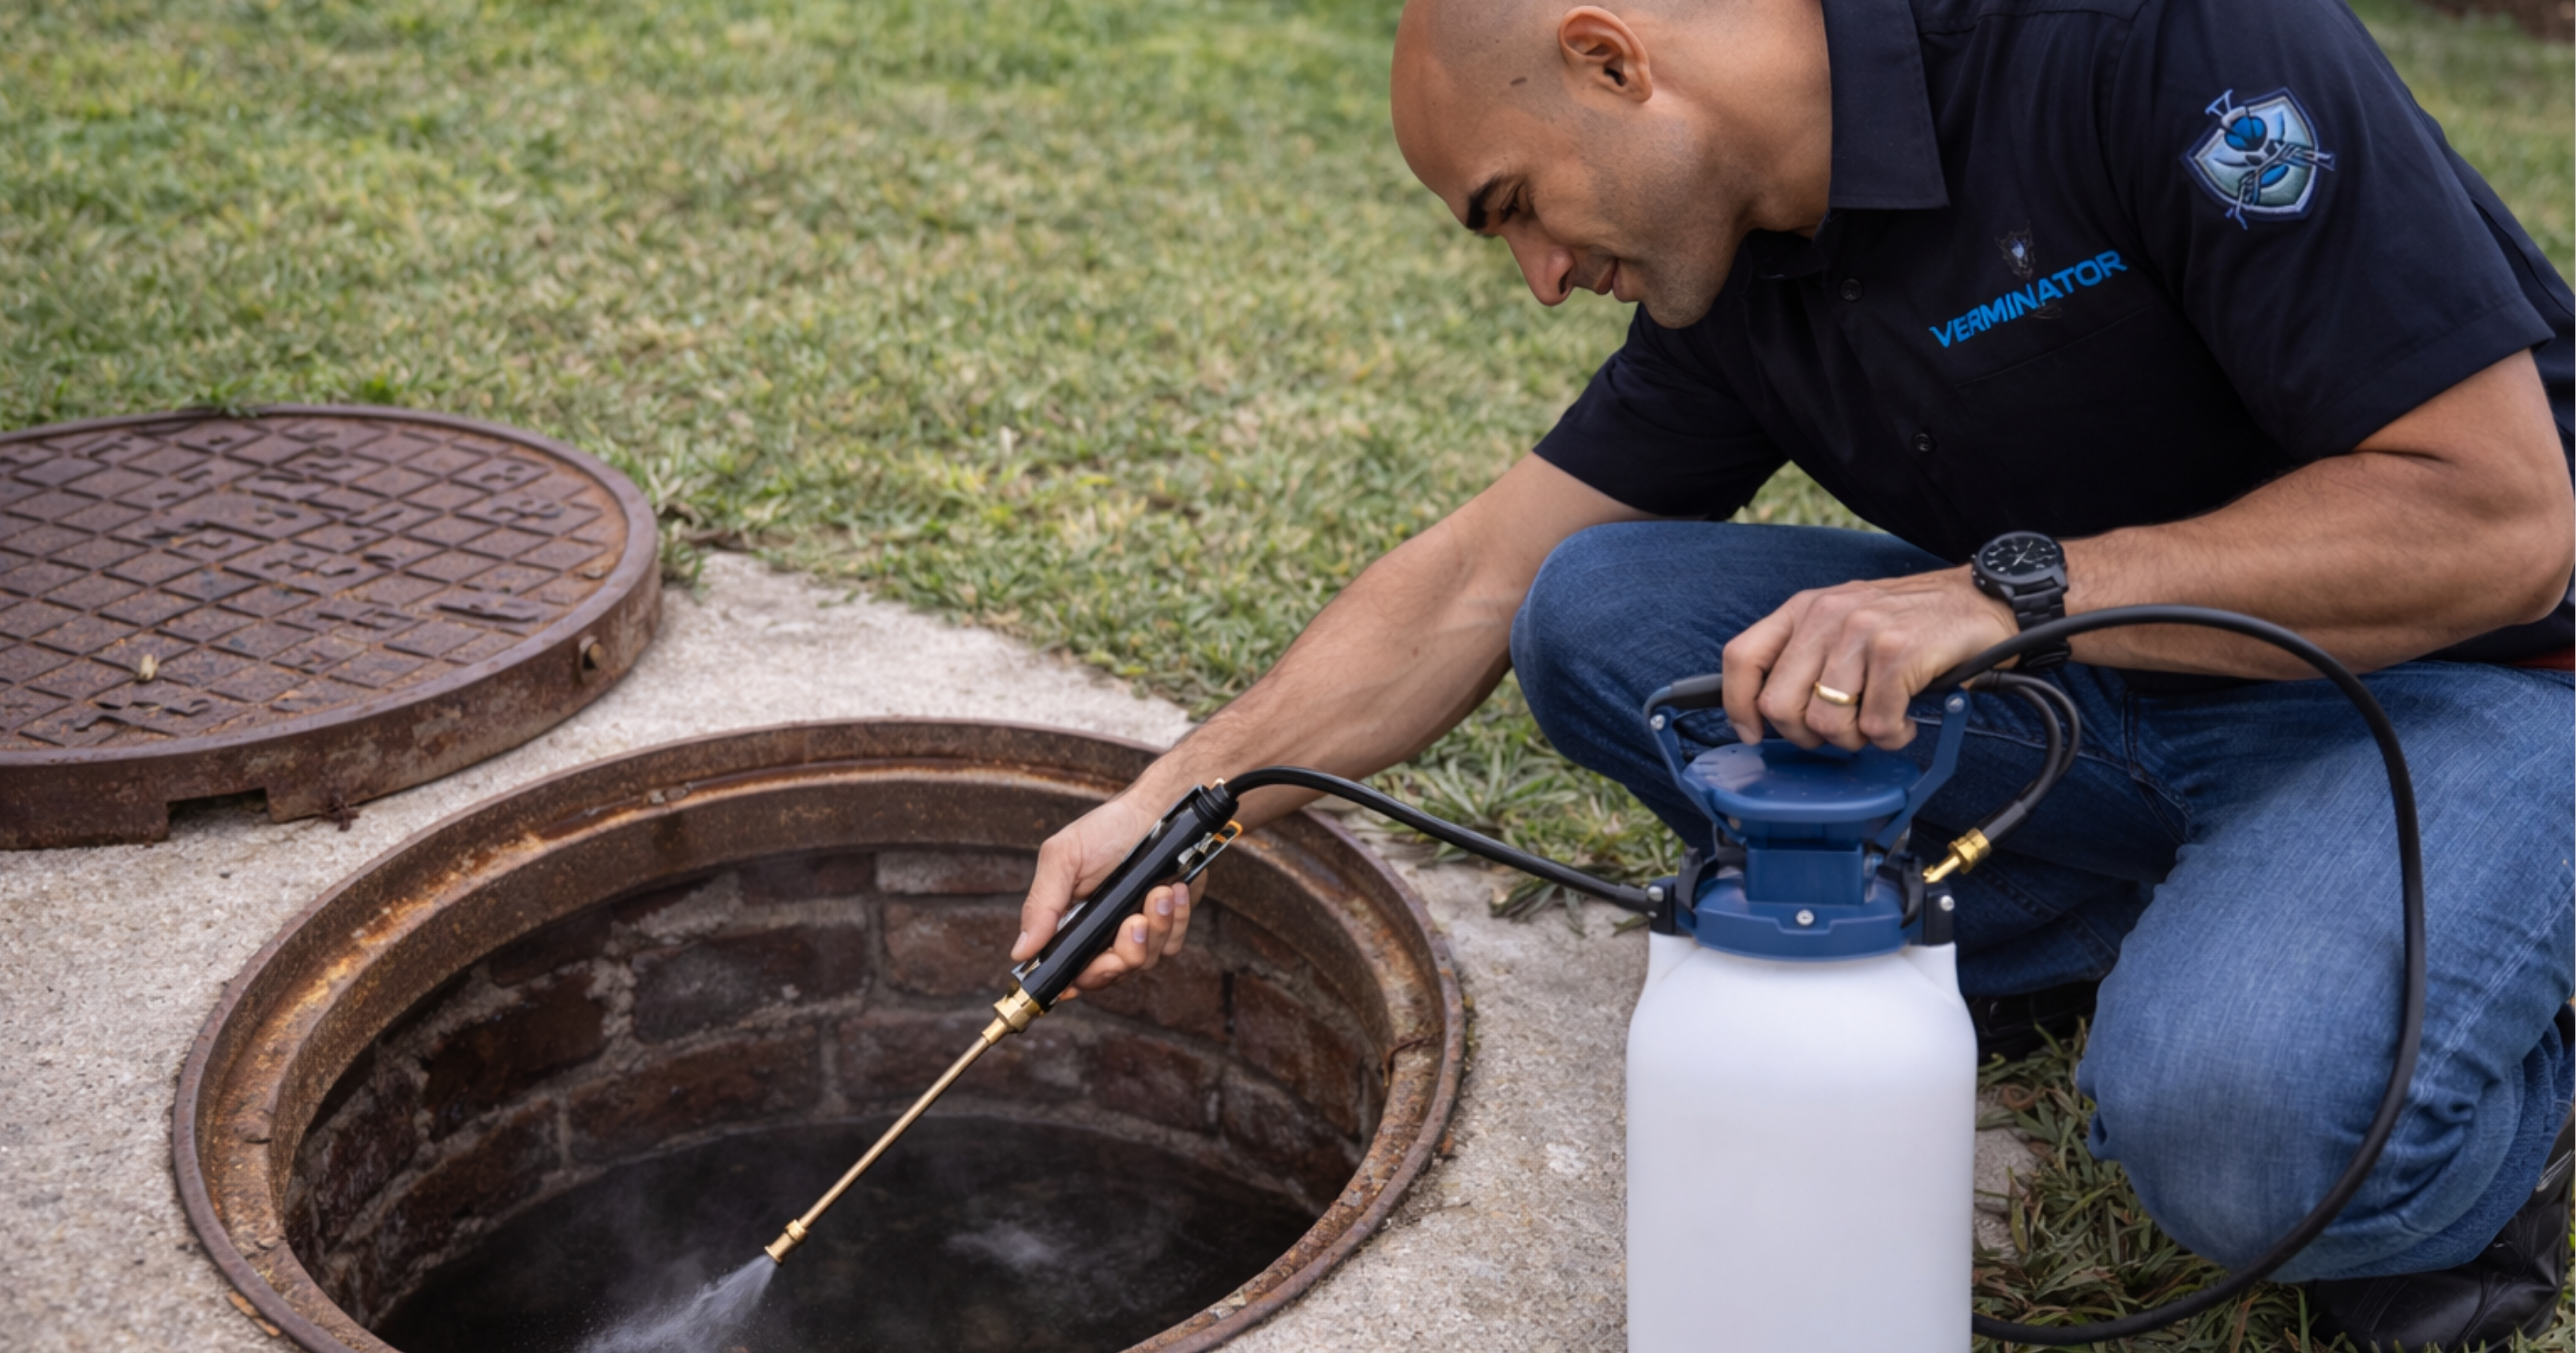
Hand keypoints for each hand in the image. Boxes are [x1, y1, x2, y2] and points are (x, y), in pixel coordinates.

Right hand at [1009, 790, 1204, 994]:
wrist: (1160, 808)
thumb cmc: (1108, 828)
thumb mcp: (1064, 858)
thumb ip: (1041, 905)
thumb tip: (1020, 951)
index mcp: (1071, 921)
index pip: (1068, 969)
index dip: (1076, 980)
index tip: (1085, 973)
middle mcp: (1102, 932)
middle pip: (1108, 974)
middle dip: (1123, 955)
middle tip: (1133, 923)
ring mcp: (1137, 930)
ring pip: (1145, 961)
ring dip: (1156, 927)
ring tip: (1160, 892)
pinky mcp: (1169, 924)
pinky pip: (1174, 943)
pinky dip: (1178, 919)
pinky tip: (1175, 890)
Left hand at [1720, 568, 2018, 750]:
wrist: (1983, 601)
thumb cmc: (1911, 623)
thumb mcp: (1846, 623)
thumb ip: (1807, 656)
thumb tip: (1766, 712)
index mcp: (1804, 609)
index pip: (1742, 657)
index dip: (1738, 705)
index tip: (1753, 733)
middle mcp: (1826, 615)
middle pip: (1779, 705)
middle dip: (1808, 736)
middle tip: (1842, 731)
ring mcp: (1861, 632)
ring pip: (1826, 723)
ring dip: (1855, 739)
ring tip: (1880, 722)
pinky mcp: (1897, 653)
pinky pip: (1874, 726)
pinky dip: (1892, 736)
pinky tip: (1906, 720)